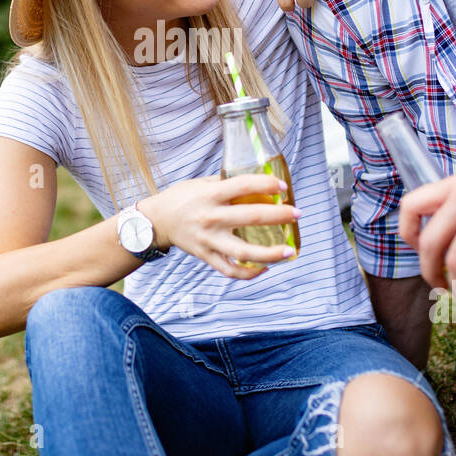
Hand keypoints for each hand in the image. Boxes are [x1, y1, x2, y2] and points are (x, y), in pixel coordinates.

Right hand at [140, 175, 298, 279]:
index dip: (266, 184)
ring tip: (289, 251)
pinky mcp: (206, 256)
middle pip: (252, 217)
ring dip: (271, 253)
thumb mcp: (202, 183)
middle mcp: (211, 217)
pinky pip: (230, 270)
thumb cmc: (183, 198)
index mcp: (211, 194)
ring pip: (244, 252)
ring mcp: (209, 240)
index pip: (244, 186)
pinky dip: (249, 273)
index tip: (283, 187)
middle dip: (280, 216)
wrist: (158, 220)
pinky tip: (265, 268)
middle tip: (297, 213)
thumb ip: (227, 183)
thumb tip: (257, 182)